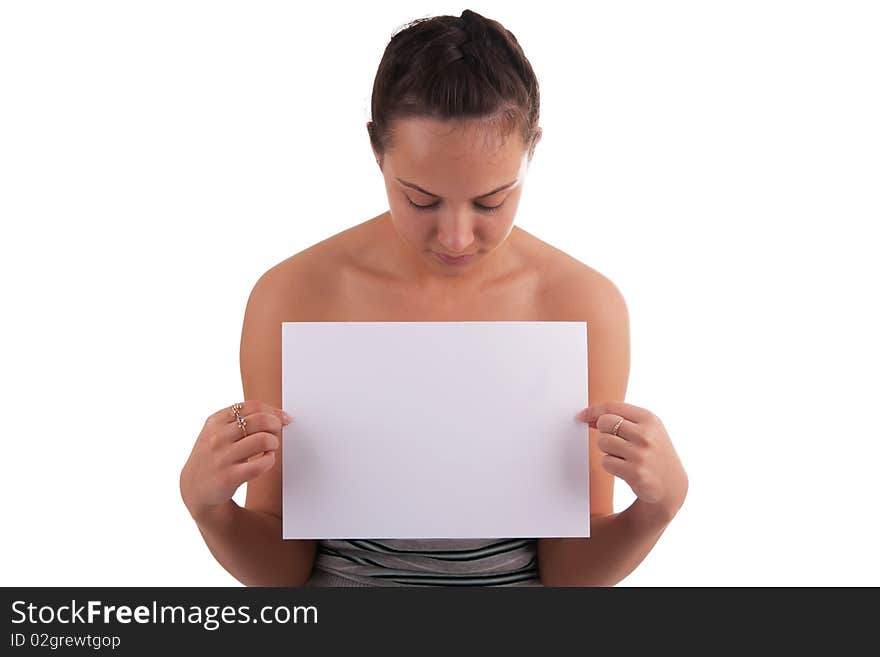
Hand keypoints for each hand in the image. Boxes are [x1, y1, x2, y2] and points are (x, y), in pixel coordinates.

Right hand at [180, 400, 290, 521]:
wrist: (194, 488)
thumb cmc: (214, 456)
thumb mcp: (218, 432)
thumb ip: (242, 420)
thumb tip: (280, 415)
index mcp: (215, 421)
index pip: (252, 406)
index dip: (272, 411)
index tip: (281, 419)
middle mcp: (217, 437)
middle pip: (260, 420)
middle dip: (275, 425)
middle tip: (276, 433)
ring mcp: (222, 457)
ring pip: (263, 440)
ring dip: (273, 443)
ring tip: (270, 448)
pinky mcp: (229, 477)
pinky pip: (261, 464)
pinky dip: (270, 461)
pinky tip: (266, 461)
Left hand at [577, 401, 687, 520]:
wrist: (672, 485)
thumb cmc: (654, 452)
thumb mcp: (646, 429)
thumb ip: (621, 419)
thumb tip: (587, 416)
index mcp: (649, 419)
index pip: (612, 407)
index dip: (593, 410)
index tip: (582, 416)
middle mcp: (646, 434)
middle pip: (604, 423)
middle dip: (604, 432)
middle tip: (617, 442)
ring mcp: (641, 454)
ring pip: (603, 442)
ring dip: (608, 450)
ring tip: (624, 456)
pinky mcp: (635, 472)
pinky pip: (606, 462)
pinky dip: (611, 465)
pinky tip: (625, 468)